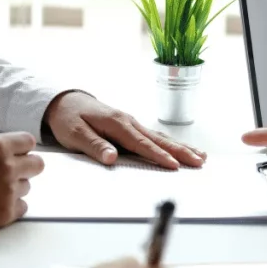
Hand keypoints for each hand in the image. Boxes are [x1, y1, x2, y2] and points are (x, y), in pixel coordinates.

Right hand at [0, 133, 43, 233]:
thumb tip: (3, 151)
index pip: (28, 141)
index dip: (21, 147)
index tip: (16, 152)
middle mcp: (6, 168)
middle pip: (37, 165)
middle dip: (26, 166)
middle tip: (11, 171)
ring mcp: (8, 192)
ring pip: (27, 187)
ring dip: (14, 188)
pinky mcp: (6, 214)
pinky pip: (22, 207)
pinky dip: (10, 206)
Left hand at [44, 91, 206, 169]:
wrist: (66, 102)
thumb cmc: (69, 119)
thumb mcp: (74, 134)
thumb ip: (94, 146)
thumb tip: (111, 158)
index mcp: (117, 124)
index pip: (141, 143)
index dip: (158, 155)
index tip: (174, 165)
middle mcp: (129, 122)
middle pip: (159, 139)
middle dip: (181, 151)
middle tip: (199, 161)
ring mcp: (133, 123)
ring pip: (161, 137)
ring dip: (182, 147)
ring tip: (201, 157)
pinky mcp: (133, 127)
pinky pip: (156, 137)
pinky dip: (172, 143)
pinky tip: (184, 149)